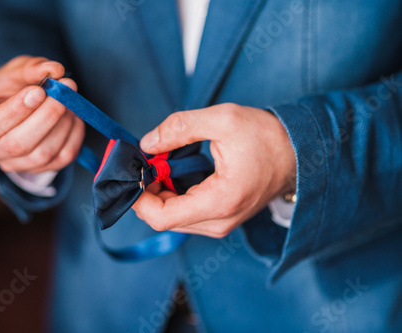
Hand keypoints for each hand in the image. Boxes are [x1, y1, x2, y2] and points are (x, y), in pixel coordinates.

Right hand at [0, 56, 84, 172]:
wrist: (18, 105)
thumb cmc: (10, 87)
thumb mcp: (15, 70)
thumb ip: (31, 68)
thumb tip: (55, 69)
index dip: (14, 111)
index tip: (38, 91)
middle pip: (17, 144)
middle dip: (46, 116)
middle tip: (65, 91)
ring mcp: (11, 164)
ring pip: (42, 155)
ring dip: (63, 125)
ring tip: (70, 100)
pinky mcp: (37, 170)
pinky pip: (61, 160)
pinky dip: (74, 136)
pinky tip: (75, 116)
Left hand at [132, 103, 295, 237]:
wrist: (298, 153)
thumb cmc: (266, 137)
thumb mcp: (222, 119)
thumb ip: (179, 128)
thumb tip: (146, 143)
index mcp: (220, 202)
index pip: (162, 217)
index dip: (138, 197)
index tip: (130, 171)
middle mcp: (219, 221)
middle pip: (163, 218)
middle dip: (145, 190)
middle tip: (141, 160)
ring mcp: (220, 223)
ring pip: (172, 217)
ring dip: (157, 191)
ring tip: (157, 161)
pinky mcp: (220, 217)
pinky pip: (185, 212)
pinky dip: (171, 193)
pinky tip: (171, 171)